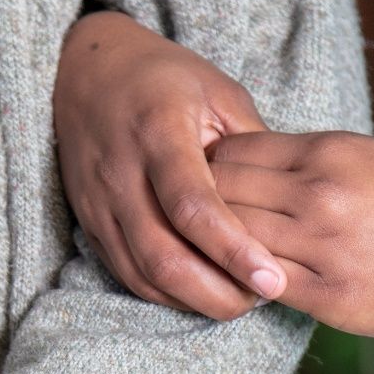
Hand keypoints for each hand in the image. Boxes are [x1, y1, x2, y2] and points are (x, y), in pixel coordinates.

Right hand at [54, 10, 284, 319]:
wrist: (85, 73)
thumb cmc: (164, 79)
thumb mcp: (220, 94)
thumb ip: (253, 150)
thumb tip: (288, 206)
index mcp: (159, 131)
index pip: (192, 205)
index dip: (232, 249)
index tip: (273, 280)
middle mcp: (122, 173)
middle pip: (165, 255)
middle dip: (218, 291)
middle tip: (263, 295)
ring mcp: (100, 205)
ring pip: (144, 275)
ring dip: (195, 300)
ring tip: (240, 299)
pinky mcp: (91, 225)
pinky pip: (129, 276)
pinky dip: (168, 295)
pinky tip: (202, 293)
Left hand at [210, 131, 373, 338]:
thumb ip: (318, 164)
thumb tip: (263, 173)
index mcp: (329, 152)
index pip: (231, 153)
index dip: (209, 172)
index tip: (208, 190)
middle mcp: (319, 195)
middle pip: (219, 196)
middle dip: (200, 212)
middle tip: (196, 231)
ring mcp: (324, 249)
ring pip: (233, 244)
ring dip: (216, 254)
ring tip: (215, 262)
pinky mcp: (334, 299)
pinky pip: (263, 289)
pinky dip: (246, 286)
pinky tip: (248, 288)